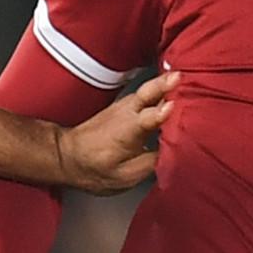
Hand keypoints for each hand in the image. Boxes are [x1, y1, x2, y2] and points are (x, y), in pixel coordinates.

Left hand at [55, 71, 176, 194]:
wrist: (68, 155)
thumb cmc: (95, 168)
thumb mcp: (125, 176)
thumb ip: (151, 162)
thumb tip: (175, 151)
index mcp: (126, 132)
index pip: (146, 119)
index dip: (160, 114)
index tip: (171, 108)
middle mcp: (127, 113)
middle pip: (148, 94)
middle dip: (165, 85)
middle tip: (180, 77)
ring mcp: (127, 105)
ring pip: (149, 89)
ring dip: (166, 82)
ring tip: (183, 77)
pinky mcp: (128, 104)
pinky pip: (148, 92)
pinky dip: (163, 87)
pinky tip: (174, 84)